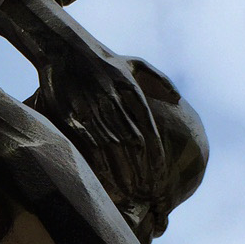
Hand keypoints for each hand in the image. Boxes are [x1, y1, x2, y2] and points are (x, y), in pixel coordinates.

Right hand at [28, 45, 168, 235]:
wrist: (65, 49)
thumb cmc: (103, 59)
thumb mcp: (136, 63)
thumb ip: (160, 81)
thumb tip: (179, 101)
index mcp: (133, 93)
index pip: (150, 134)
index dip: (156, 161)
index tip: (160, 180)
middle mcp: (115, 104)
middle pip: (133, 148)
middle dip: (142, 174)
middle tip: (147, 195)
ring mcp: (93, 112)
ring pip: (113, 152)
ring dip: (122, 176)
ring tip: (130, 195)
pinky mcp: (73, 119)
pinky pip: (90, 149)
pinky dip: (99, 168)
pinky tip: (106, 182)